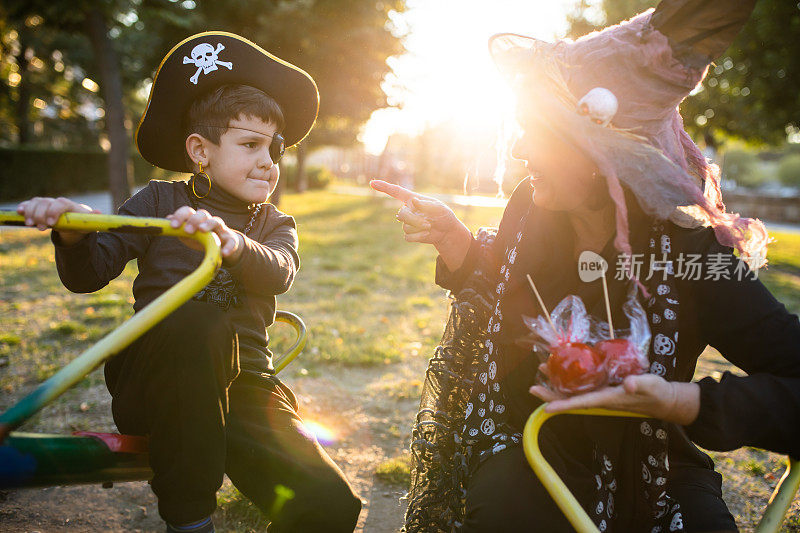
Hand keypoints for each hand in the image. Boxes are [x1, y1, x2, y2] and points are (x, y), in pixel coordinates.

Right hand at [16, 197, 98, 244]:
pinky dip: (23, 207)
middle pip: (46, 203)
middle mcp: (56, 202)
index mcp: (69, 205)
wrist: (70, 222)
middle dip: (41, 215)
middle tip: (41, 228)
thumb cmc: (78, 222)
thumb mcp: (85, 222)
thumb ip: (91, 218)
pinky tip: (19, 212)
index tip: (51, 223)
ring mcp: (46, 203)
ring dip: (30, 212)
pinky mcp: (37, 207)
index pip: (61, 203)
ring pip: (36, 203)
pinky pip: (28, 204)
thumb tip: (98, 212)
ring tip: (30, 224)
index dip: (55, 211)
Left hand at [167, 206, 243, 262]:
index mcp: (197, 219)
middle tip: (187, 230)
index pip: (188, 211)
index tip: (173, 225)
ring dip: (209, 224)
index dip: (180, 216)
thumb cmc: (203, 238)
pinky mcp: (231, 240)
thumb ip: (180, 226)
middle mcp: (209, 221)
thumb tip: (167, 218)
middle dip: (194, 220)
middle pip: (202, 214)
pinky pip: (232, 242)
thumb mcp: (190, 234)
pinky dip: (229, 247)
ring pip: (217, 221)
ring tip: (202, 230)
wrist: (223, 246)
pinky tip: (224, 253)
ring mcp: (221, 229)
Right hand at [369, 179, 471, 270]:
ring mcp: (407, 222)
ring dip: (419, 228)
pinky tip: (426, 234)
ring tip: (429, 227)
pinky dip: (418, 236)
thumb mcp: (439, 208)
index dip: (384, 187)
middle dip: (415, 220)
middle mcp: (407, 209)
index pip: (396, 192)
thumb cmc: (443, 215)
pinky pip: (407, 236)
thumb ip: (426, 205)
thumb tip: (414, 202)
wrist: (446, 231)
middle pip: (402, 214)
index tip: (372, 183)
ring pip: (405, 226)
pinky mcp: (408, 234)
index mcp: (412, 199)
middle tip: (427, 223)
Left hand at [529, 372, 700, 424]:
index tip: (546, 408)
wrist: (662, 399)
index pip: (582, 403)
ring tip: (543, 371)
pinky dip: (570, 379)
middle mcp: (600, 398)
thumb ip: (638, 384)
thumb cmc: (656, 392)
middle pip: (571, 399)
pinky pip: (583, 385)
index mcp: (608, 399)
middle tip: (532, 388)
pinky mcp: (604, 388)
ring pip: (574, 392)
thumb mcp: (650, 385)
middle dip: (551, 395)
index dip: (563, 405)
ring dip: (557, 384)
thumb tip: (627, 383)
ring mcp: (601, 394)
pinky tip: (563, 370)